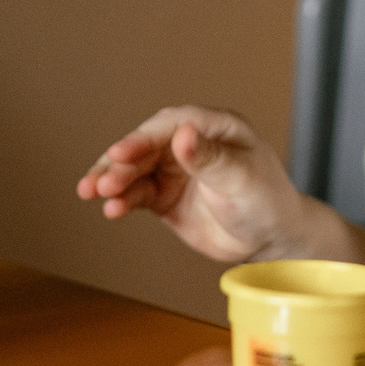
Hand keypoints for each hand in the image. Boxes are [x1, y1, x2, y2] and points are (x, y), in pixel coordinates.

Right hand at [75, 105, 306, 262]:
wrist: (270, 240)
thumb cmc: (266, 201)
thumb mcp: (241, 178)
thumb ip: (210, 158)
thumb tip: (183, 134)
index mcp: (214, 126)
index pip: (171, 125)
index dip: (143, 137)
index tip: (121, 152)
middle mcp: (189, 143)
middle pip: (146, 146)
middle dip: (121, 162)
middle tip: (102, 181)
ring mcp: (174, 170)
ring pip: (135, 170)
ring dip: (113, 180)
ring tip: (94, 193)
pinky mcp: (164, 196)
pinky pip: (137, 195)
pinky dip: (122, 201)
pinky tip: (111, 209)